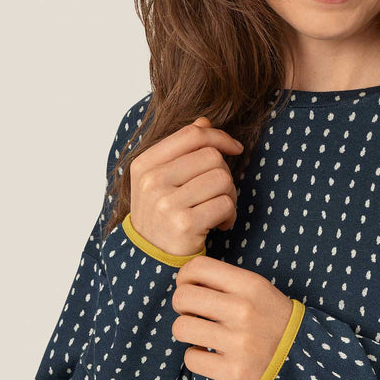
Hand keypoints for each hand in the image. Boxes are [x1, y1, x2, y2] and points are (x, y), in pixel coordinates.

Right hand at [129, 117, 243, 255]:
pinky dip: (230, 216)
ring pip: (222, 179)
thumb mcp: (160, 180)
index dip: (220, 137)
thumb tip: (204, 121)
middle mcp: (152, 181)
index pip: (192, 134)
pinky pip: (225, 204)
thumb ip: (181, 149)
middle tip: (218, 195)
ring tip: (218, 210)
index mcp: (145, 164)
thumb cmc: (162, 216)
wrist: (150, 259)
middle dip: (225, 175)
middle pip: (212, 157)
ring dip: (230, 197)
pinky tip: (219, 225)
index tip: (234, 149)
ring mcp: (166, 202)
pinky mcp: (185, 224)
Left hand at [171, 255, 294, 379]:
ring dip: (187, 332)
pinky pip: (190, 359)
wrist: (300, 357)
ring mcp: (239, 343)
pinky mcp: (234, 371)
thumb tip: (183, 281)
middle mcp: (244, 311)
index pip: (198, 267)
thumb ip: (225, 282)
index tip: (190, 287)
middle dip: (182, 306)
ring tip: (202, 335)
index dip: (185, 277)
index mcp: (250, 285)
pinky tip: (211, 355)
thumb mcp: (258, 290)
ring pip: (181, 328)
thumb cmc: (271, 319)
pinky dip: (196, 358)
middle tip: (194, 314)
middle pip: (183, 297)